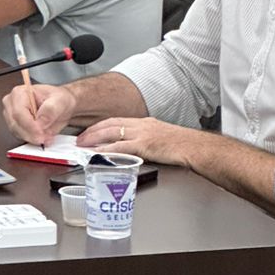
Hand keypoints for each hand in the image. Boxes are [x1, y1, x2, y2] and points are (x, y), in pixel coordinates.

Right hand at [2, 83, 76, 144]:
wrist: (61, 106)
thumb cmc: (58, 99)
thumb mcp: (60, 101)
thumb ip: (50, 110)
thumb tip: (41, 122)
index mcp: (20, 92)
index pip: (18, 112)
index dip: (29, 125)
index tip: (41, 133)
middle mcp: (12, 103)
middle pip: (15, 124)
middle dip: (31, 134)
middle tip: (45, 137)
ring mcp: (12, 115)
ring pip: (17, 132)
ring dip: (32, 137)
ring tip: (46, 136)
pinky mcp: (16, 126)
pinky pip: (21, 137)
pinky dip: (32, 139)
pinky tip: (42, 136)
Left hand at [78, 115, 197, 165]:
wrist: (194, 147)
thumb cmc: (181, 146)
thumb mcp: (160, 138)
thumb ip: (145, 141)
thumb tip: (133, 149)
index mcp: (144, 123)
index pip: (116, 121)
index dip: (100, 125)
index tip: (90, 131)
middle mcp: (141, 125)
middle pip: (110, 124)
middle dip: (92, 130)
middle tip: (80, 138)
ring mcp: (142, 134)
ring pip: (112, 133)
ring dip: (95, 139)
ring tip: (83, 146)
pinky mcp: (145, 145)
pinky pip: (121, 147)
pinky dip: (108, 150)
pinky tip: (100, 154)